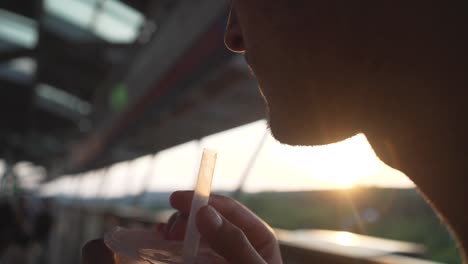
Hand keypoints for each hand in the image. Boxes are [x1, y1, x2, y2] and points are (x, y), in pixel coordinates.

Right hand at [160, 191, 281, 263]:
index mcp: (258, 237)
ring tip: (163, 233)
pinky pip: (192, 250)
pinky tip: (162, 240)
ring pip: (198, 232)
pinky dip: (176, 244)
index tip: (176, 199)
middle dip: (187, 217)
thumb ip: (233, 242)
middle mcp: (239, 242)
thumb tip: (204, 211)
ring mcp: (222, 254)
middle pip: (210, 218)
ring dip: (179, 228)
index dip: (203, 199)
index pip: (229, 209)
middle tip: (168, 228)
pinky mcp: (208, 262)